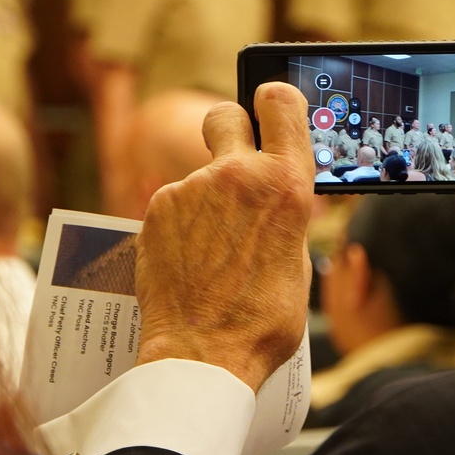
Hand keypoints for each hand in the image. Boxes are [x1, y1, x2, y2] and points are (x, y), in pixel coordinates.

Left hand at [134, 82, 313, 391]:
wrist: (203, 355)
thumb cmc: (261, 320)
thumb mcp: (298, 261)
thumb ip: (284, 216)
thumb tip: (273, 204)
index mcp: (286, 185)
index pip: (280, 102)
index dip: (273, 100)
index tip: (268, 106)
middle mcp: (238, 175)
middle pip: (225, 114)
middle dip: (230, 127)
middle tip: (232, 162)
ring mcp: (191, 189)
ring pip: (200, 175)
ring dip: (205, 200)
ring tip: (210, 252)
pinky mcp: (156, 209)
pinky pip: (175, 204)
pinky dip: (180, 225)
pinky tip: (187, 260)